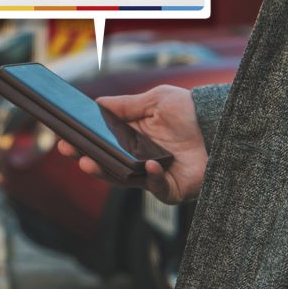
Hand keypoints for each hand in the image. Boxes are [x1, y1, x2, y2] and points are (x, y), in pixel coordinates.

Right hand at [56, 85, 206, 203]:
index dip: (83, 142)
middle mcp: (140, 159)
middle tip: (68, 149)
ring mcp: (155, 175)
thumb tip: (96, 104)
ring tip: (89, 162)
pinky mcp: (173, 189)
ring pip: (123, 180)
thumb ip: (126, 105)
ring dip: (105, 172)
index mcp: (133, 139)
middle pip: (106, 164)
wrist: (222, 123)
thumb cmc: (191, 110)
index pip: (102, 144)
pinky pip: (157, 187)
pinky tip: (148, 165)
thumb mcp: (155, 99)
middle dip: (85, 157)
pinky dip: (151, 178)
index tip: (64, 136)